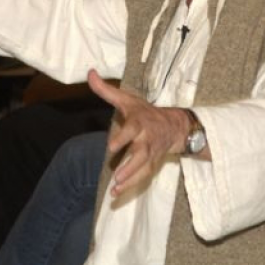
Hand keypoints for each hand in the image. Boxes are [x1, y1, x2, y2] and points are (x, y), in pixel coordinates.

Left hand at [88, 69, 194, 196]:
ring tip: (116, 187)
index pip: (132, 129)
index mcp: (140, 122)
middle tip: (117, 175)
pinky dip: (131, 185)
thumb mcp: (126, 99)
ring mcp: (151, 152)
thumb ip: (106, 89)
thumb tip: (89, 72)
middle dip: (130, 164)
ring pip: (143, 167)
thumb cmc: (145, 112)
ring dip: (130, 178)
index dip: (123, 138)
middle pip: (141, 153)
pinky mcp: (152, 163)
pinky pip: (143, 175)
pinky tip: (117, 192)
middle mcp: (147, 139)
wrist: (174, 126)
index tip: (111, 146)